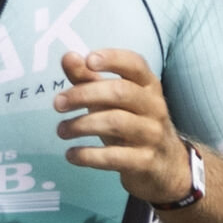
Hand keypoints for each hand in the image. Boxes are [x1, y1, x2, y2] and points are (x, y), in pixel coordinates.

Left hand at [52, 49, 194, 202]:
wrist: (165, 165)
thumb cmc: (133, 124)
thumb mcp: (113, 101)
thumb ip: (89, 78)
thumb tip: (68, 57)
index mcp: (148, 86)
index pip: (135, 64)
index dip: (113, 59)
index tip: (88, 60)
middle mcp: (154, 106)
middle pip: (120, 92)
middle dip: (84, 95)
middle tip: (57, 104)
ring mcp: (152, 134)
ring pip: (115, 122)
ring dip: (81, 125)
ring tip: (61, 130)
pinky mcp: (145, 161)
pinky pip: (114, 157)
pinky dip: (88, 155)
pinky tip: (71, 154)